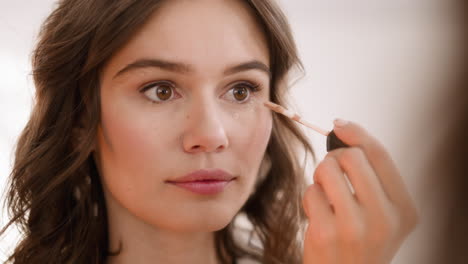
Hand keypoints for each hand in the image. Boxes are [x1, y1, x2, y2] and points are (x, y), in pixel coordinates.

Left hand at [302, 119, 418, 263]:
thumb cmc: (360, 240)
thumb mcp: (382, 213)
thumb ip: (372, 176)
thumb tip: (342, 128)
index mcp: (404, 209)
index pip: (380, 155)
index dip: (356, 133)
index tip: (338, 124)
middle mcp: (384, 219)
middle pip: (351, 157)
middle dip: (334, 159)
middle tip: (332, 176)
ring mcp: (354, 227)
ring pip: (327, 169)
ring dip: (320, 177)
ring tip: (326, 195)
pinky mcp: (325, 234)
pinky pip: (310, 191)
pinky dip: (310, 198)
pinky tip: (317, 215)